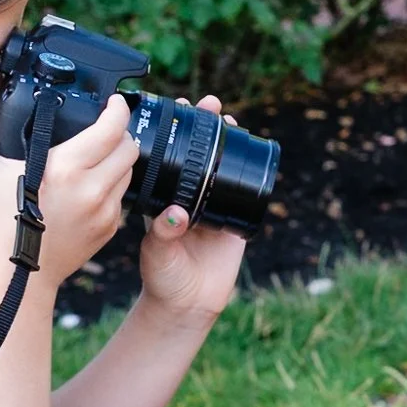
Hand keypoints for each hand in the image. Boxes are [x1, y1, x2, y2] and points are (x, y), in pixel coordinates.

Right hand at [0, 97, 140, 283]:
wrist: (15, 274)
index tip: (113, 102)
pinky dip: (111, 186)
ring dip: (117, 159)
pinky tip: (89, 186)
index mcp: (68, 168)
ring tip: (96, 156)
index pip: (113, 128)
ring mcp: (105, 212)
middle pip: (130, 148)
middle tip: (104, 128)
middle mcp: (94, 189)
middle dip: (120, 132)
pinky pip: (120, 198)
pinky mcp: (108, 230)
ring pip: (129, 172)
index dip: (118, 108)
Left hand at [136, 96, 247, 324]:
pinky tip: (249, 152)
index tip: (175, 109)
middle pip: (197, 152)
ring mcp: (212, 204)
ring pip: (220, 165)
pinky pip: (242, 190)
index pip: (167, 156)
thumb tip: (176, 215)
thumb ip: (163, 233)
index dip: (172, 132)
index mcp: (163, 196)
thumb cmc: (162, 275)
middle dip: (203, 125)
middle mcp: (187, 195)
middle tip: (206, 104)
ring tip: (227, 117)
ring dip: (225, 140)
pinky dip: (247, 170)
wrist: (188, 302)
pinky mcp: (234, 217)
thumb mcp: (157, 252)